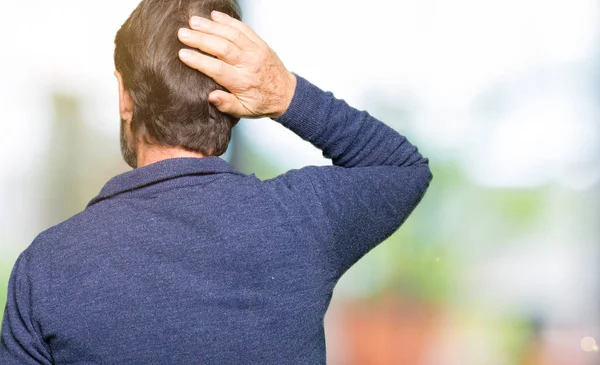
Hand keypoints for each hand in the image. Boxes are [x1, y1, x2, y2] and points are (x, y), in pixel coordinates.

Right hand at [177, 11, 296, 118]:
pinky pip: (243, 29)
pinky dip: (228, 20)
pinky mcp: (260, 43)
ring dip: (211, 26)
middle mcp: (249, 64)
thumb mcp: (244, 111)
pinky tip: (214, 16)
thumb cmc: (262, 102)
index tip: (182, 54)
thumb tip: (211, 97)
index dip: (199, 60)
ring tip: (193, 21)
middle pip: (223, 48)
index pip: (217, 69)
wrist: (287, 94)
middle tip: (182, 33)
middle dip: (201, 39)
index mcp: (243, 83)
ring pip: (232, 35)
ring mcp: (255, 51)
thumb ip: (227, 105)